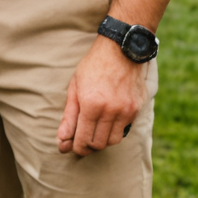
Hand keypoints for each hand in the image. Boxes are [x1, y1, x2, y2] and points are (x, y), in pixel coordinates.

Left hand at [57, 34, 147, 155]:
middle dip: (88, 146)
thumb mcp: (75, 87)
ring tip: (94, 130)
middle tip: (82, 140)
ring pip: (113, 141)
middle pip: (99, 144)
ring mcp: (125, 111)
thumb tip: (62, 139)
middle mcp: (109, 110)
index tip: (72, 147)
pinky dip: (114, 131)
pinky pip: (124, 130)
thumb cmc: (93, 66)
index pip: (83, 139)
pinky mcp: (136, 110)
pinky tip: (107, 121)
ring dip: (102, 140)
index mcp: (90, 104)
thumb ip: (69, 115)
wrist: (120, 51)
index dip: (77, 147)